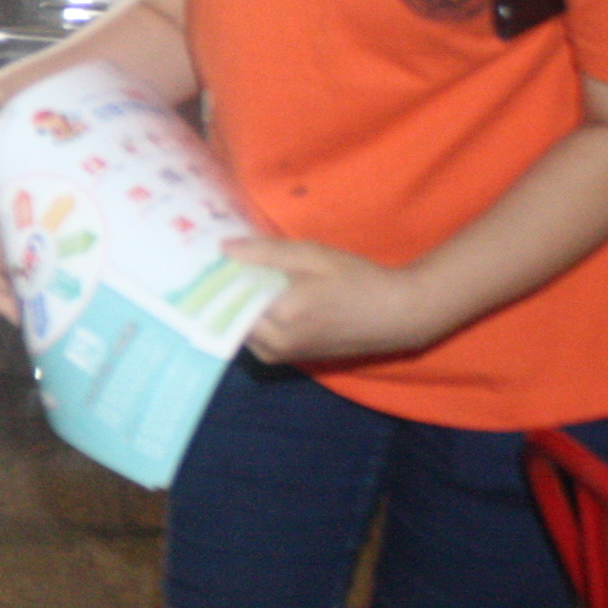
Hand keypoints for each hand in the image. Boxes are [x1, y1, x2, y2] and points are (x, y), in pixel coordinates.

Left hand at [225, 237, 445, 364]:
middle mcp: (275, 343)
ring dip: (239, 304)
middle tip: (226, 263)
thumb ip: (267, 253)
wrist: (396, 316)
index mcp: (281, 315)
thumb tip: (223, 249)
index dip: (218, 275)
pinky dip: (254, 316)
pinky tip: (264, 294)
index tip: (211, 255)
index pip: (228, 296)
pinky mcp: (288, 359)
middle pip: (230, 314)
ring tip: (246, 276)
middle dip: (227, 290)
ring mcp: (280, 355)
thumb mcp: (314, 256)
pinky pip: (256, 336)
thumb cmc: (358, 281)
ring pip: (240, 327)